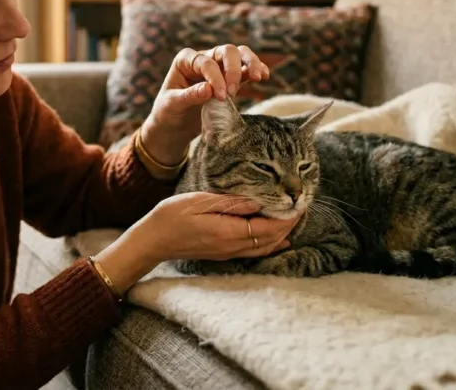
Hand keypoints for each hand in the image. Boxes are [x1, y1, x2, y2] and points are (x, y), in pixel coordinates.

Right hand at [93, 192, 298, 293]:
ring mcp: (228, 253)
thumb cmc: (172, 216)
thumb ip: (231, 202)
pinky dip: (270, 245)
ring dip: (281, 234)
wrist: (153, 240)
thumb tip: (259, 201)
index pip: (269, 228)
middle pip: (271, 239)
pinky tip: (279, 240)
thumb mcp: (200, 201)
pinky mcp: (223, 254)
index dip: (287, 217)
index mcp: (229, 232)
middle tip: (301, 206)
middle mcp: (232, 246)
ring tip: (293, 219)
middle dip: (289, 224)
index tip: (299, 203)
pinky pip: (254, 252)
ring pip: (265, 247)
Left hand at [141, 45, 270, 165]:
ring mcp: (219, 67)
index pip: (205, 62)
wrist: (174, 126)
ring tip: (258, 77)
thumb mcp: (171, 105)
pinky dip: (256, 70)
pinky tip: (264, 76)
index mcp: (185, 60)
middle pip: (226, 51)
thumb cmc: (168, 112)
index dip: (215, 77)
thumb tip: (209, 89)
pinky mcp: (230, 80)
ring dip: (251, 63)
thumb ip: (188, 96)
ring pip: (240, 55)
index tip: (220, 96)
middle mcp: (204, 58)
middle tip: (231, 92)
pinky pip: (246, 70)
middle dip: (233, 69)